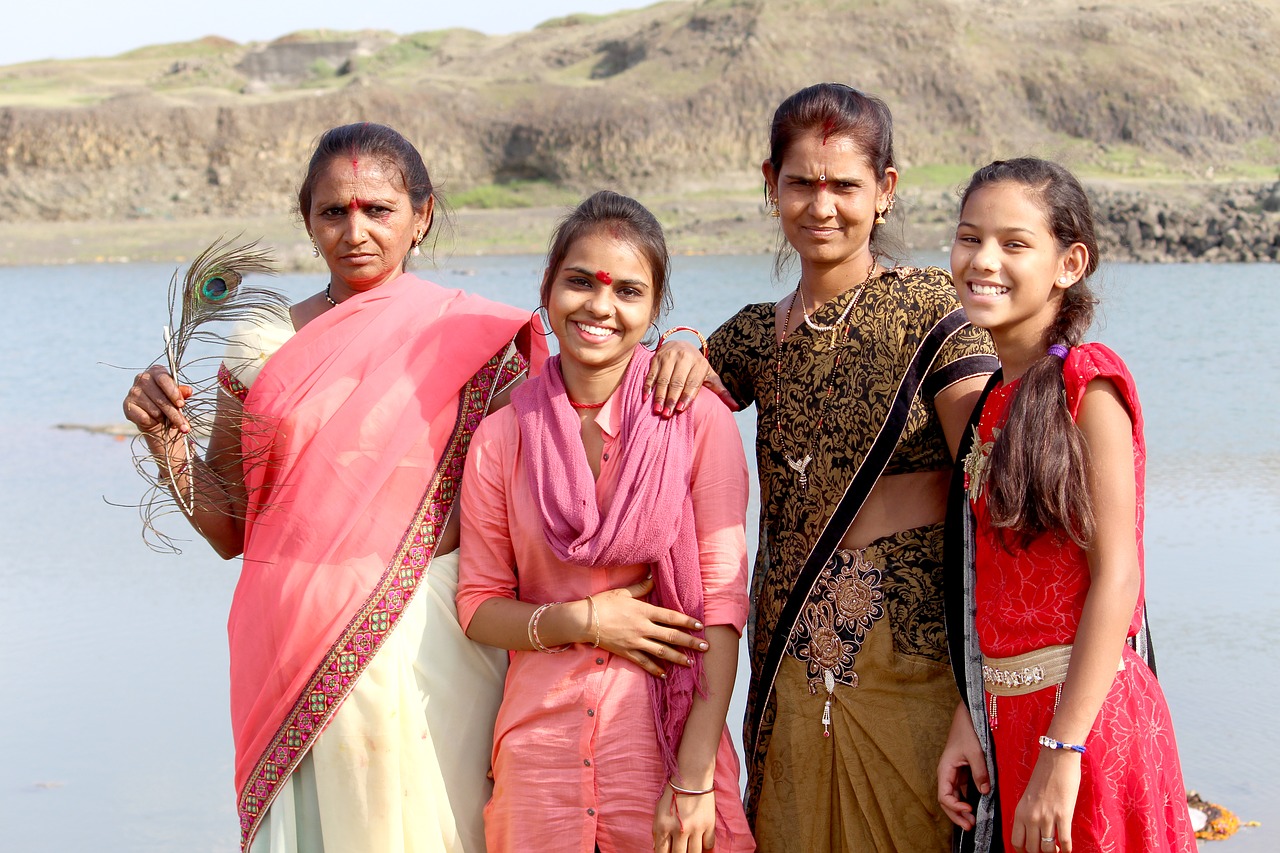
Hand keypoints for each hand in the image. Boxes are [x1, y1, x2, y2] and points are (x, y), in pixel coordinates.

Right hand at [123, 365, 192, 435]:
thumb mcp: (178, 396)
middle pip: (161, 398)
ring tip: (166, 419)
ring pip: (154, 410)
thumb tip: (188, 391)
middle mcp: (142, 378)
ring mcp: (133, 391)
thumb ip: (182, 393)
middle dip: (175, 414)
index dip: (174, 393)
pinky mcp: (127, 405)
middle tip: (184, 426)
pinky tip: (154, 420)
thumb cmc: (169, 402)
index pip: (164, 380)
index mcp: (156, 371)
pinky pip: (144, 418)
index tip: (181, 405)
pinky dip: (152, 422)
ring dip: (164, 419)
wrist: (155, 416)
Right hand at [592, 577, 708, 677]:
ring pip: (662, 651)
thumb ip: (641, 587)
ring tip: (691, 663)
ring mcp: (635, 642)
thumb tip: (653, 576)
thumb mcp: (623, 592)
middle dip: (690, 642)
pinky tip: (665, 674)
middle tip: (706, 647)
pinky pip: (644, 662)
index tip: (700, 626)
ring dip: (678, 658)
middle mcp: (643, 628)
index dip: (687, 621)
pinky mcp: (627, 652)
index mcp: (644, 611)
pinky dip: (655, 669)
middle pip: (671, 636)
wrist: (583, 621)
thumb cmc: (602, 603)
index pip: (671, 617)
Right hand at [646, 340, 735, 416]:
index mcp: (699, 363)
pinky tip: (646, 398)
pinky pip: (651, 374)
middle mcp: (684, 358)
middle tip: (667, 414)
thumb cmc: (696, 367)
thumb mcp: (709, 376)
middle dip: (671, 399)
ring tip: (657, 410)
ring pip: (663, 379)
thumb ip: (721, 391)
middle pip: (677, 382)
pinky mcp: (656, 357)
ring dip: (659, 395)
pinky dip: (648, 386)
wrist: (681, 344)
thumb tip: (737, 407)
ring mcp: (668, 356)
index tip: (680, 409)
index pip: (692, 383)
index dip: (686, 396)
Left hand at [653, 784, 715, 852]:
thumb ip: (657, 831)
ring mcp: (695, 829)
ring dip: (691, 852)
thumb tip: (656, 848)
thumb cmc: (673, 792)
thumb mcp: (659, 810)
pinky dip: (705, 846)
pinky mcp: (709, 825)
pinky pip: (708, 845)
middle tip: (679, 850)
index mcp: (663, 827)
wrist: (692, 776)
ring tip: (689, 847)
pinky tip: (701, 842)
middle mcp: (679, 831)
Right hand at [937, 702, 990, 829]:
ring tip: (973, 822)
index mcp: (945, 769)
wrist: (967, 716)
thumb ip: (980, 772)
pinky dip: (966, 801)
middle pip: (947, 801)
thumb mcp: (975, 752)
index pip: (944, 796)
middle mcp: (947, 774)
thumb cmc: (967, 731)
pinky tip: (975, 808)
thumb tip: (985, 792)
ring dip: (961, 811)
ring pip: (954, 797)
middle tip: (970, 826)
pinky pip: (962, 791)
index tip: (969, 809)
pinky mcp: (962, 772)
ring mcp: (954, 774)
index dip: (955, 807)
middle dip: (956, 815)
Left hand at [1009, 750, 1080, 852]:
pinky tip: (1068, 849)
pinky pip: (1065, 841)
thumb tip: (1032, 831)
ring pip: (1048, 848)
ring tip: (1057, 848)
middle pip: (1032, 849)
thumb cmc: (1044, 776)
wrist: (1056, 759)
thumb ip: (1028, 814)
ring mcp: (1047, 817)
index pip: (1016, 841)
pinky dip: (1067, 849)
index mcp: (1020, 811)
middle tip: (1047, 849)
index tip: (1031, 851)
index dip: (1024, 851)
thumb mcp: (1028, 797)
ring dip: (1053, 851)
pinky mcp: (1063, 815)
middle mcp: (1031, 817)